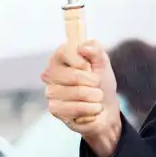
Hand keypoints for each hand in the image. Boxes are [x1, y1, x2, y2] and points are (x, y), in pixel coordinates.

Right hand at [42, 40, 121, 156]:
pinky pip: (73, 108)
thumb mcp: (103, 64)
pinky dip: (89, 109)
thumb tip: (84, 47)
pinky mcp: (54, 109)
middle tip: (98, 86)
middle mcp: (51, 74)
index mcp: (60, 58)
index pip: (63, 52)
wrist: (104, 109)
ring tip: (97, 98)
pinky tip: (92, 109)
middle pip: (70, 75)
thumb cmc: (100, 85)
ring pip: (74, 92)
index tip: (88, 66)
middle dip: (92, 82)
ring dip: (93, 96)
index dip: (79, 60)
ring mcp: (50, 92)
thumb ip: (96, 51)